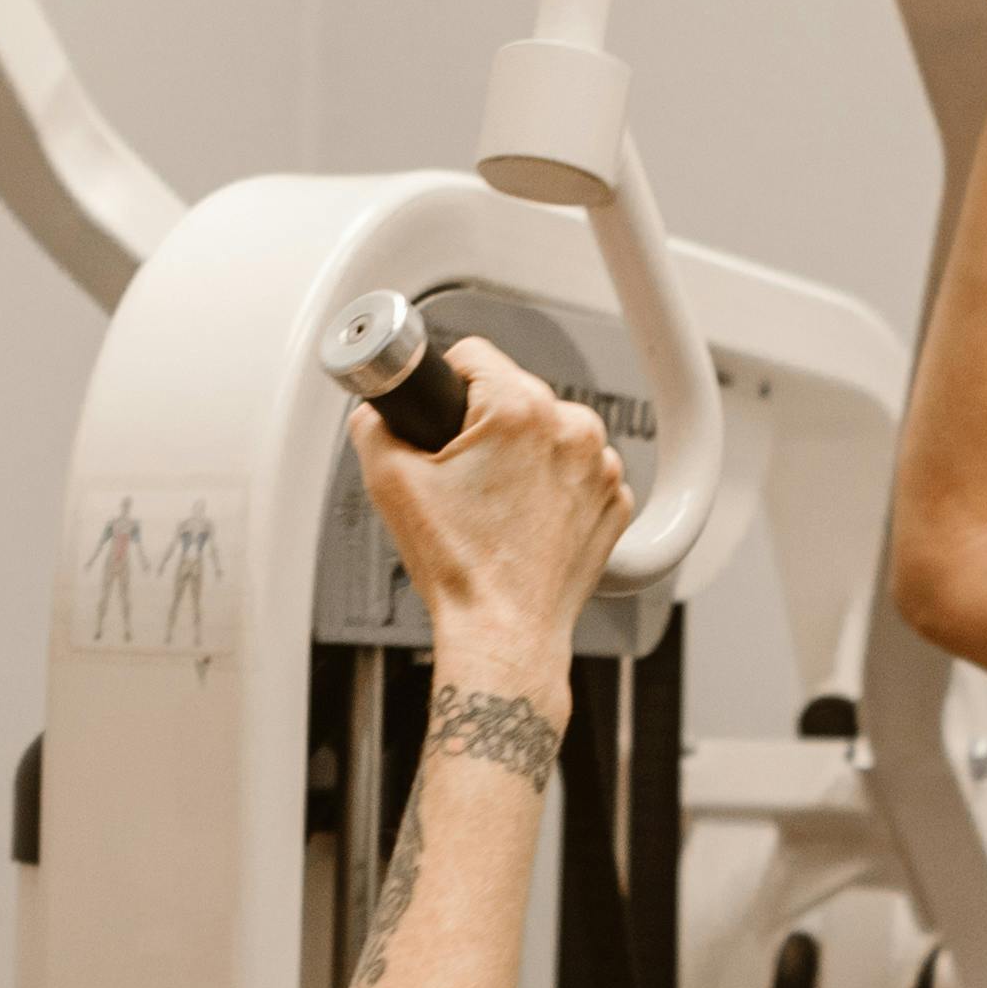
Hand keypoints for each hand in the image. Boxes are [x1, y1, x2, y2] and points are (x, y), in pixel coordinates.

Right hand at [350, 338, 626, 681]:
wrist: (504, 633)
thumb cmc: (462, 569)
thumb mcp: (390, 483)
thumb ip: (373, 425)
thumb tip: (376, 413)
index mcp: (521, 409)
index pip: (473, 355)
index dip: (443, 383)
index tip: (438, 416)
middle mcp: (572, 428)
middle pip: (514, 394)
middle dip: (483, 424)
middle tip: (461, 475)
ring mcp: (601, 466)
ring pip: (549, 432)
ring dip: (523, 453)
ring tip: (495, 503)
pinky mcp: (614, 499)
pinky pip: (578, 471)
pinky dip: (554, 486)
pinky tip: (525, 518)